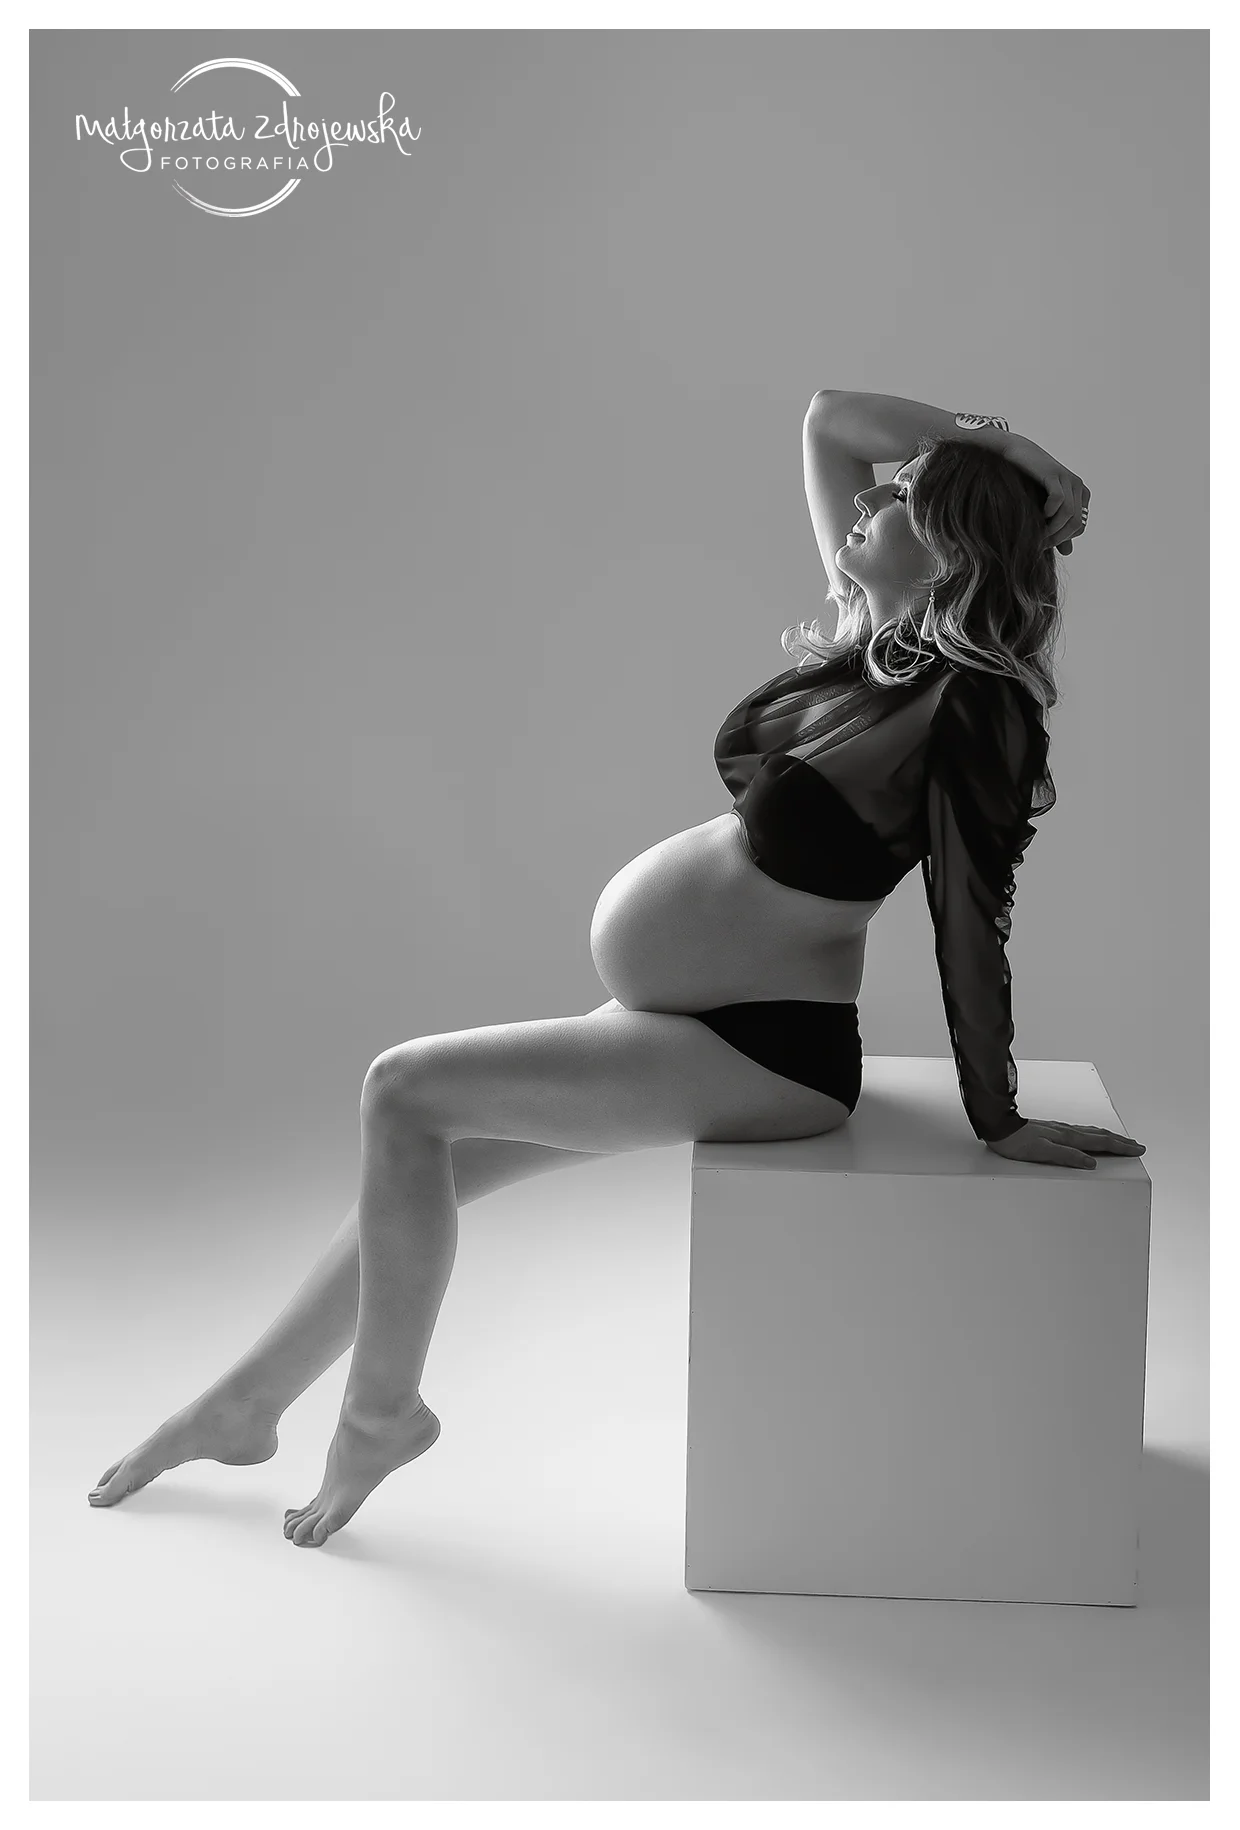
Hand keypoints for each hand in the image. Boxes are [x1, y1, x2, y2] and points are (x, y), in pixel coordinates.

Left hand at [985, 1119, 1145, 1169]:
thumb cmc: (1016, 1142)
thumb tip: (1091, 1162)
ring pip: (1091, 1132)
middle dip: (1120, 1141)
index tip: (1137, 1149)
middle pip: (1100, 1135)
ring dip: (1109, 1136)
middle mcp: (1066, 1131)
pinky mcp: (1052, 1130)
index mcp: (1067, 1137)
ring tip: (1120, 1140)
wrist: (999, 1127)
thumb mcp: (1041, 1152)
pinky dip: (1093, 1134)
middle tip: (1137, 1145)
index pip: (1100, 1142)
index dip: (1120, 1147)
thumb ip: (1067, 1156)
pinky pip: (1081, 1132)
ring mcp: (1060, 1129)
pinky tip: (1091, 1136)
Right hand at [999, 433, 1090, 554]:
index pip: (1079, 528)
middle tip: (1037, 546)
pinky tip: (1037, 515)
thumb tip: (1068, 552)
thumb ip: (1057, 529)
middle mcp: (1078, 487)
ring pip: (1068, 515)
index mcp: (1080, 495)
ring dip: (1051, 530)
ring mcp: (1068, 479)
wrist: (1014, 455)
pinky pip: (1059, 500)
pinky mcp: (1055, 474)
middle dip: (1056, 538)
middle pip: (1075, 524)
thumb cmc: (1027, 483)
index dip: (1061, 540)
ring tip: (1035, 537)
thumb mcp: (1044, 509)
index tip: (1042, 546)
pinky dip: (1048, 512)